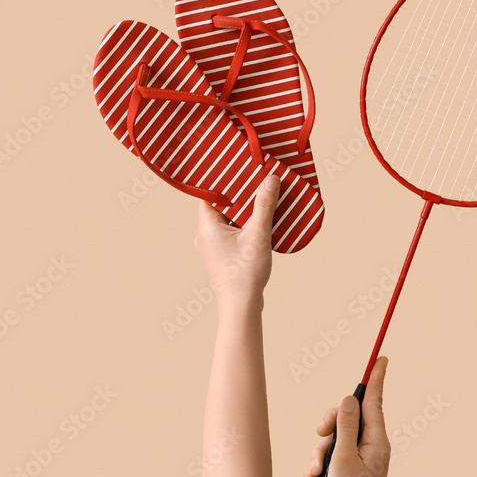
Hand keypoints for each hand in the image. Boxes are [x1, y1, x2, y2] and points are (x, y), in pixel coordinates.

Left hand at [194, 175, 278, 309]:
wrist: (241, 307)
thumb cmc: (244, 273)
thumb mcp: (258, 235)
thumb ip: (264, 206)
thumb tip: (270, 180)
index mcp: (206, 226)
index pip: (210, 193)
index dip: (224, 180)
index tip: (239, 168)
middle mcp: (205, 234)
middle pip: (222, 205)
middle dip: (241, 194)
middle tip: (257, 180)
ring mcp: (214, 246)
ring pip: (230, 219)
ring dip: (246, 210)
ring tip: (263, 198)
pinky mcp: (224, 255)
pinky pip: (234, 232)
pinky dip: (247, 225)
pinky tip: (263, 221)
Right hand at [305, 357, 391, 476]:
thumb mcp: (343, 459)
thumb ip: (345, 426)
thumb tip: (348, 400)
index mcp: (377, 443)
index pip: (375, 402)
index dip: (377, 378)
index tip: (382, 358)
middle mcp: (371, 448)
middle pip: (348, 417)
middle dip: (329, 425)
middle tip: (319, 434)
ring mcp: (360, 459)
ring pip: (335, 437)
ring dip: (320, 451)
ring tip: (316, 472)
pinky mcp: (349, 469)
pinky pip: (331, 454)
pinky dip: (320, 463)